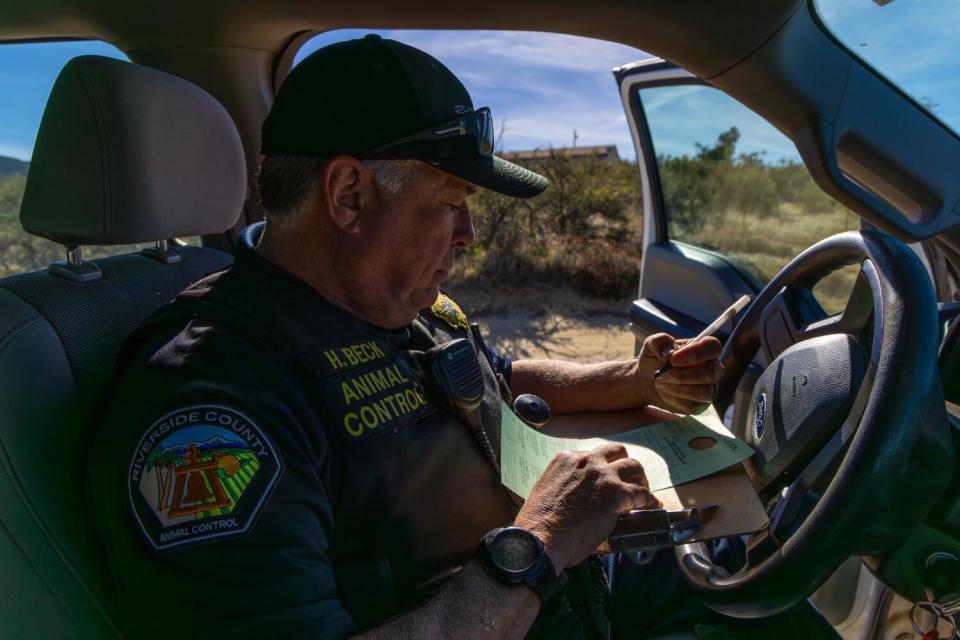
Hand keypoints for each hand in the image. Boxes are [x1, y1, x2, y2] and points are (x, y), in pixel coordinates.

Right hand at [513, 443, 660, 569]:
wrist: (541, 537)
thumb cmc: (539, 523)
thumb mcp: (547, 489)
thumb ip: (565, 484)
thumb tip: (577, 496)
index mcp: (566, 459)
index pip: (594, 456)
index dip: (604, 468)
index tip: (607, 478)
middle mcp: (586, 461)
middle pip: (617, 452)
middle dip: (625, 465)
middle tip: (629, 480)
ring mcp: (603, 476)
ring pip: (633, 466)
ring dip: (640, 479)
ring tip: (643, 491)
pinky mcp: (616, 494)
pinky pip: (641, 493)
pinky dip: (649, 500)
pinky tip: (652, 506)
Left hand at [637, 333, 722, 414]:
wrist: (646, 381)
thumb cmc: (654, 359)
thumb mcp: (651, 345)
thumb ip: (660, 342)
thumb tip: (669, 353)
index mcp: (704, 349)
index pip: (713, 347)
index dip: (696, 353)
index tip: (673, 359)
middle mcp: (712, 368)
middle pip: (712, 372)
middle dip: (683, 375)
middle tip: (662, 374)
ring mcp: (709, 388)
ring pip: (704, 392)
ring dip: (678, 388)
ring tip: (661, 383)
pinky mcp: (700, 405)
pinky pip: (694, 406)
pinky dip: (675, 400)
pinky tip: (665, 393)